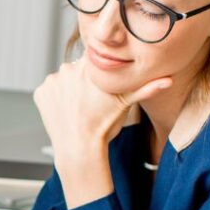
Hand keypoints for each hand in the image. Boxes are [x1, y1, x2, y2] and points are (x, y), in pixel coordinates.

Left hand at [34, 57, 171, 208]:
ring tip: (78, 107)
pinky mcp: (40, 93)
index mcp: (90, 65)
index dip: (98, 74)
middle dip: (82, 82)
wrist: (80, 148)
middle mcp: (68, 68)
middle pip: (76, 70)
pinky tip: (65, 111)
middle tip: (89, 101)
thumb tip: (169, 80)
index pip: (94, 60)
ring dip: (67, 90)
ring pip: (62, 80)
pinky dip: (54, 99)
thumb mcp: (127, 104)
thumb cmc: (104, 126)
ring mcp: (52, 81)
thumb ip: (146, 88)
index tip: (99, 88)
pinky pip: (49, 92)